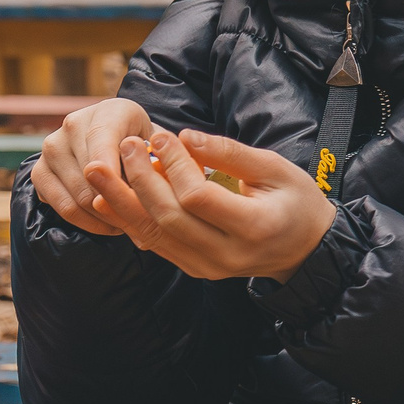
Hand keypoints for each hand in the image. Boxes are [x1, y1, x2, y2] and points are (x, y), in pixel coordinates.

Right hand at [33, 97, 158, 235]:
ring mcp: (51, 148)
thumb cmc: (141, 139)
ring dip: (104, 218)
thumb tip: (161, 175)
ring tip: (128, 225)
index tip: (125, 195)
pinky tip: (107, 225)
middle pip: (90, 178)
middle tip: (141, 223)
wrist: (112, 130)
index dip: (111, 171)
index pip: (103, 142)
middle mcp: (72, 125)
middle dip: (117, 204)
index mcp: (108, 112)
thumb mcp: (157, 140)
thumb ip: (162, 155)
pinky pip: (60, 207)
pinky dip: (86, 222)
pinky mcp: (39, 171)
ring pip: (76, 197)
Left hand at [86, 129, 336, 283]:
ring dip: (122, 202)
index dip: (174, 164)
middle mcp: (228, 254)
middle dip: (140, 179)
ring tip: (98, 171)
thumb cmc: (296, 201)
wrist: (305, 250)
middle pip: (169, 217)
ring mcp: (208, 267)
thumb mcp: (276, 169)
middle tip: (124, 145)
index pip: (199, 197)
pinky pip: (155, 245)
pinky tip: (107, 200)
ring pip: (154, 234)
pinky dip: (129, 221)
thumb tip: (184, 136)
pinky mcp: (195, 269)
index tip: (162, 135)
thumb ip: (230, 153)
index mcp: (254, 226)